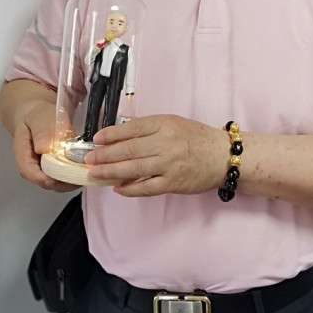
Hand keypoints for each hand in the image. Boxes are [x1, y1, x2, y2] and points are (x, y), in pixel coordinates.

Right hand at [13, 101, 76, 192]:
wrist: (40, 115)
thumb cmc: (38, 116)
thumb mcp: (39, 119)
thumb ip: (41, 132)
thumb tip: (42, 148)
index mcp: (23, 153)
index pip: (27, 171)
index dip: (40, 178)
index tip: (54, 179)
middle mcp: (33, 165)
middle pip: (43, 181)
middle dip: (60, 184)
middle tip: (77, 178)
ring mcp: (45, 169)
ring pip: (55, 183)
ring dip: (70, 183)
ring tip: (84, 175)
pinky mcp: (56, 169)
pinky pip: (63, 178)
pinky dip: (74, 177)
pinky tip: (85, 171)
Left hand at [84, 115, 226, 196]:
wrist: (223, 156)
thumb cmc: (198, 138)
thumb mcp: (175, 123)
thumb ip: (150, 127)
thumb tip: (121, 134)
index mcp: (165, 124)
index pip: (132, 128)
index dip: (111, 134)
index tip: (97, 139)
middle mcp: (166, 143)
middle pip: (129, 149)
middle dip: (105, 155)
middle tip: (89, 159)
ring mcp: (169, 164)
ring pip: (133, 169)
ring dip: (111, 172)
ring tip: (95, 173)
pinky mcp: (173, 183)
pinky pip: (146, 187)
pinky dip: (130, 189)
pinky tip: (117, 188)